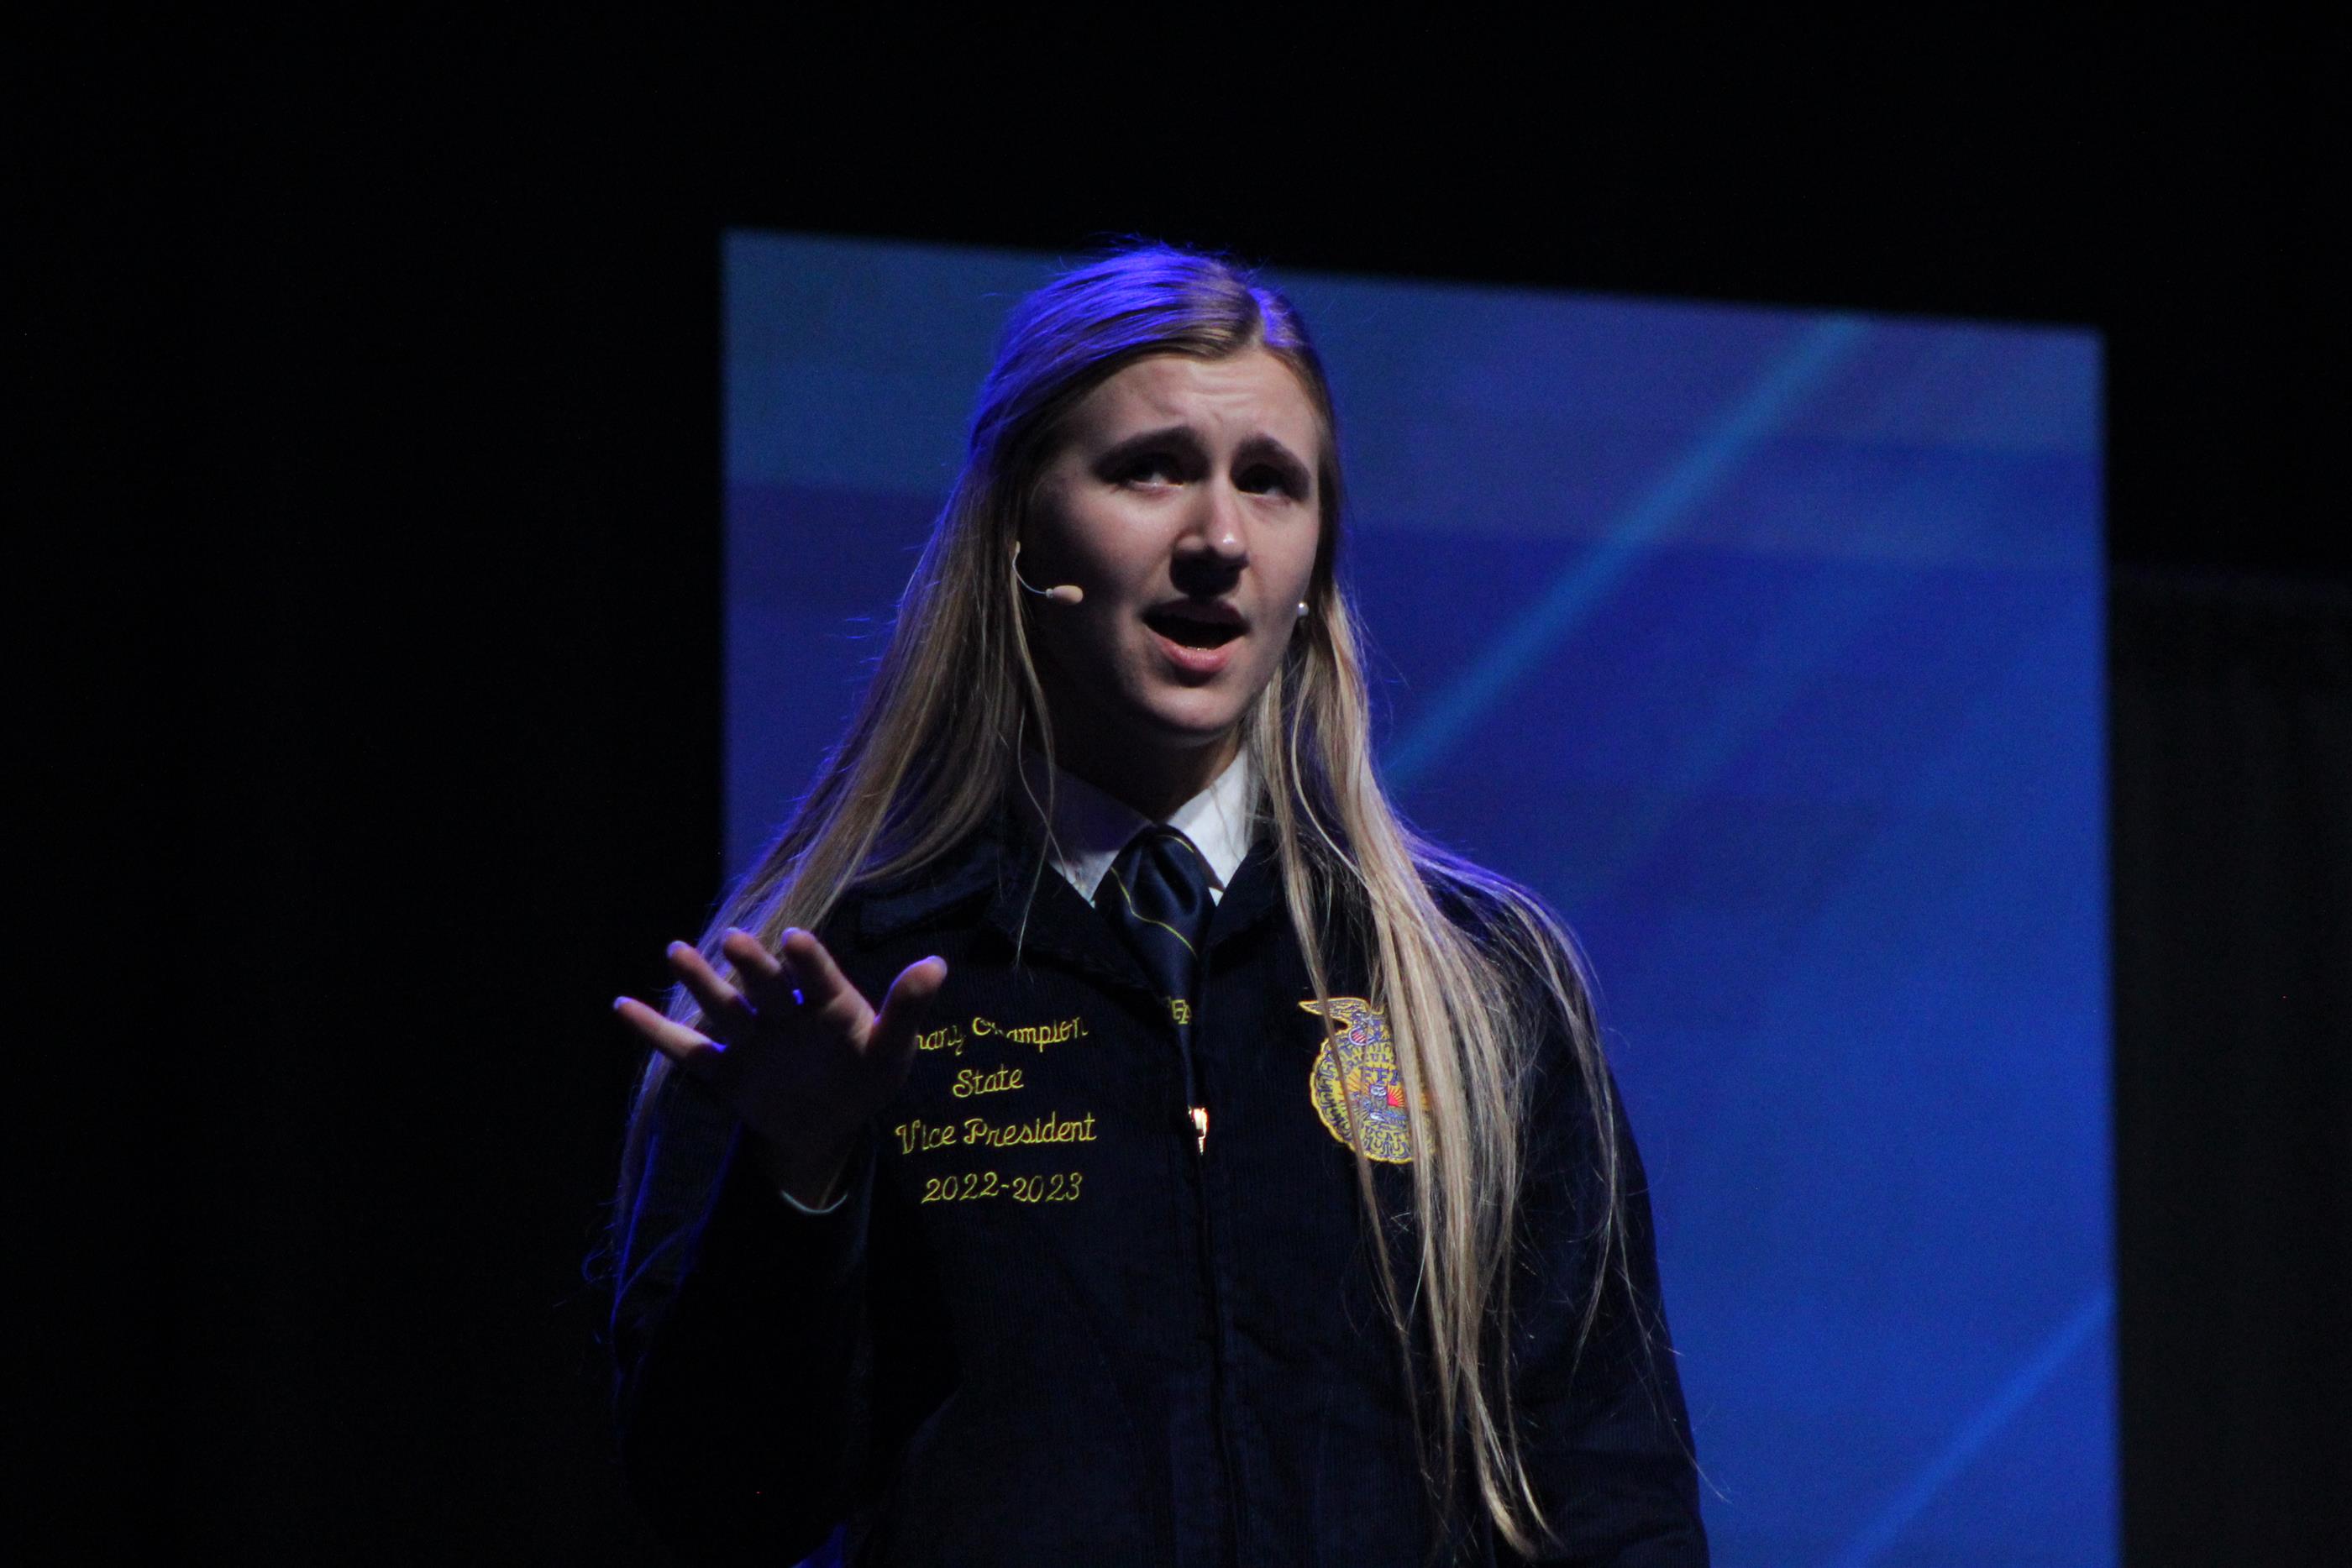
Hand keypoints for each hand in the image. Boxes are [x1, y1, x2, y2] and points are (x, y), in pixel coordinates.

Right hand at [613, 927, 946, 1206]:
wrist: (823, 1124)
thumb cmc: (864, 1077)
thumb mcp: (890, 1051)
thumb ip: (907, 1010)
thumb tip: (938, 963)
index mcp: (828, 1004)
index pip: (818, 978)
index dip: (808, 961)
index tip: (796, 938)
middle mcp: (784, 1011)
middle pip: (765, 986)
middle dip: (751, 965)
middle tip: (735, 940)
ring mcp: (751, 1037)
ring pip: (723, 1007)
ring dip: (700, 982)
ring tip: (675, 951)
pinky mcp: (723, 1068)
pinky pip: (685, 1049)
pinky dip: (654, 1031)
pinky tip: (621, 1006)